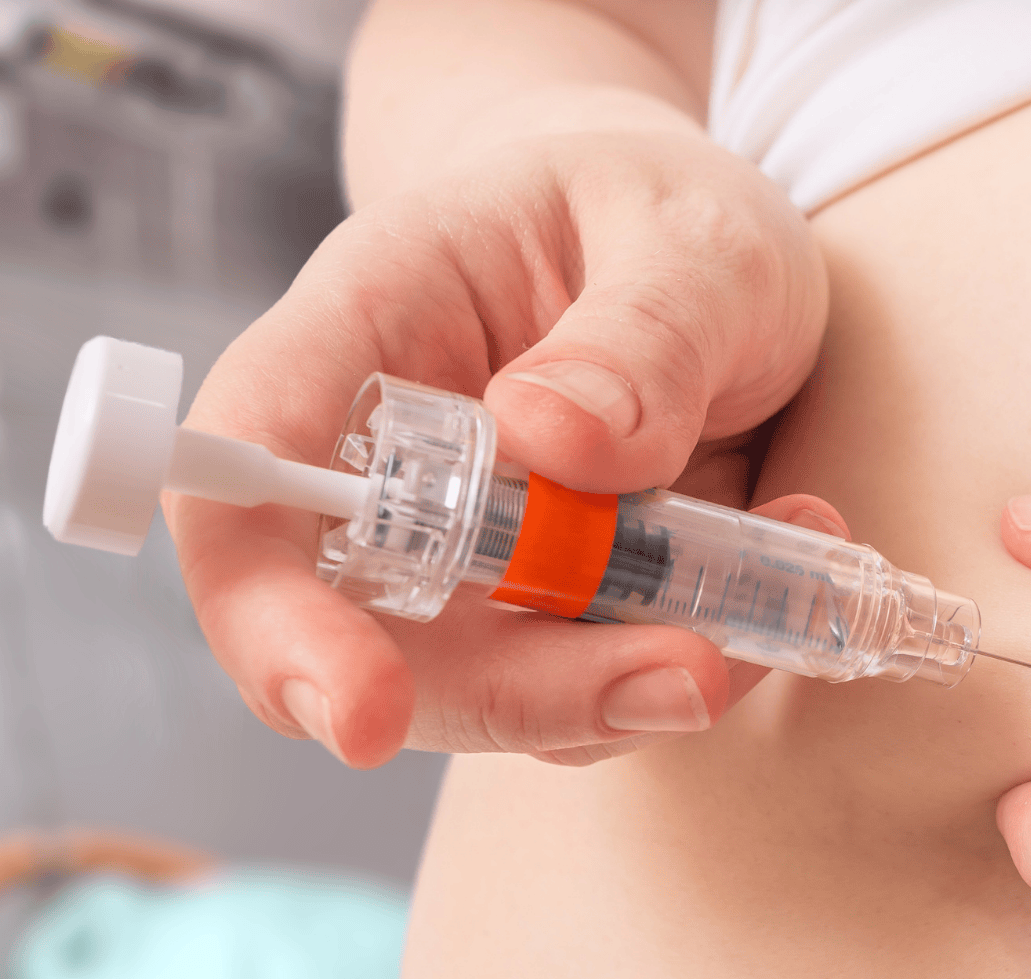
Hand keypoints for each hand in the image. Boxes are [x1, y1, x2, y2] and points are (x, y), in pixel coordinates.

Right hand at [171, 129, 827, 767]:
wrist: (690, 244)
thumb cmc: (658, 208)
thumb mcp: (689, 233)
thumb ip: (642, 332)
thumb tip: (553, 440)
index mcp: (360, 334)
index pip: (243, 489)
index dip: (272, 621)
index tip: (365, 719)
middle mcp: (386, 472)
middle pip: (375, 644)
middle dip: (528, 695)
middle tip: (690, 674)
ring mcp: (468, 559)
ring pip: (504, 692)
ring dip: (641, 679)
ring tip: (785, 560)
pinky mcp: (554, 610)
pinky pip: (602, 684)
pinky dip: (702, 654)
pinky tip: (788, 548)